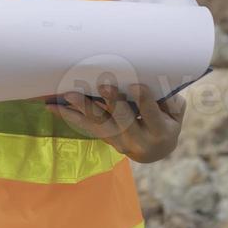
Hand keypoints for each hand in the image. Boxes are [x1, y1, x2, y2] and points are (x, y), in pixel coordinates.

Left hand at [44, 81, 186, 162]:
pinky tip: (52, 106)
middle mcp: (138, 141)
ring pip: (99, 124)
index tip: (137, 86)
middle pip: (123, 120)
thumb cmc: (167, 121)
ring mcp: (118, 143)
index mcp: (160, 132)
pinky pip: (85, 127)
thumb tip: (150, 78)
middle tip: (104, 86)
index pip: (151, 115)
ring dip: (83, 108)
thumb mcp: (175, 111)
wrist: (156, 149)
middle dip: (113, 103)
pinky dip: (69, 116)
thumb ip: (166, 99)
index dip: (144, 101)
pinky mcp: (104, 140)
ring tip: (69, 95)